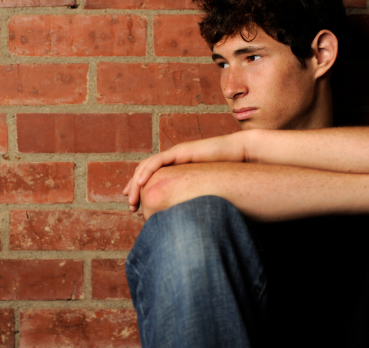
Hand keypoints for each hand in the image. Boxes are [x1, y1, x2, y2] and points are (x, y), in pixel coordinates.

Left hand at [122, 132, 246, 211]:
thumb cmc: (226, 173)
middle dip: (134, 188)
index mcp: (176, 168)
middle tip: (130, 205)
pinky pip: (158, 161)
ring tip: (131, 197)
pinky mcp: (180, 152)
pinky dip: (146, 171)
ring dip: (136, 182)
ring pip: (147, 166)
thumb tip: (185, 217)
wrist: (237, 153)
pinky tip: (139, 183)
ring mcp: (175, 154)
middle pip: (145, 171)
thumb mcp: (203, 190)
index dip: (140, 190)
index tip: (134, 205)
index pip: (152, 178)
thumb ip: (191, 198)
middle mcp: (173, 160)